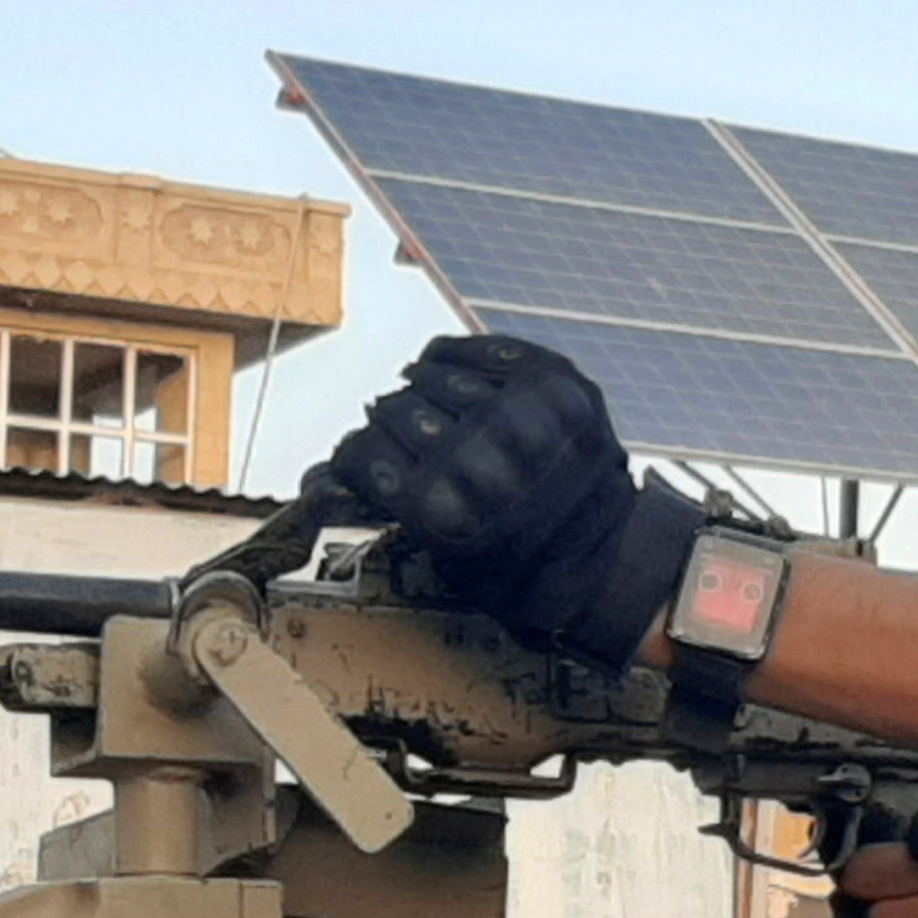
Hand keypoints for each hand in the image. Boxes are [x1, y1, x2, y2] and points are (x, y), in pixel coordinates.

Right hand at [305, 334, 701, 665]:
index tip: (359, 458)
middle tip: (394, 428)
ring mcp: (522, 416)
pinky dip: (457, 355)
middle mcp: (478, 456)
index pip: (363, 453)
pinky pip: (484, 349)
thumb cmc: (514, 568)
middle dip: (388, 422)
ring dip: (419, 386)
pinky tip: (444, 365)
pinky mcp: (556, 386)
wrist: (600, 560)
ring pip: (435, 373)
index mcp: (440, 507)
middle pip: (396, 410)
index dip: (354, 455)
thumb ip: (384, 508)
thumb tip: (317, 478)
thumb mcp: (438, 555)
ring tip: (422, 397)